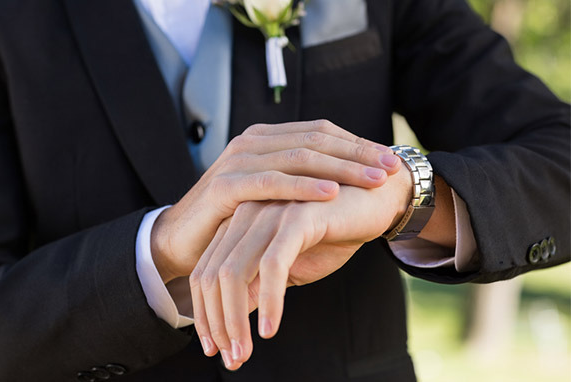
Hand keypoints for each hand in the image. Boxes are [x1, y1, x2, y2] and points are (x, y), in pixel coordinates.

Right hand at [151, 120, 401, 282]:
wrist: (183, 240)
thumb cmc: (235, 220)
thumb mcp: (272, 195)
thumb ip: (300, 180)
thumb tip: (346, 179)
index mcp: (266, 138)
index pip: (320, 132)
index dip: (357, 143)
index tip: (390, 159)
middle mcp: (252, 142)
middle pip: (315, 140)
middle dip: (358, 154)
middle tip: (392, 168)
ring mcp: (236, 160)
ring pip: (298, 157)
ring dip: (340, 168)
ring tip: (374, 180)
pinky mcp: (224, 186)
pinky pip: (270, 182)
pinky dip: (302, 186)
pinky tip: (332, 192)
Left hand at [190, 167, 412, 369]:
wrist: (376, 200)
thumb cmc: (333, 233)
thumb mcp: (288, 265)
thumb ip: (257, 285)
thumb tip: (232, 319)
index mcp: (239, 224)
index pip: (204, 272)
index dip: (204, 314)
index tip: (213, 348)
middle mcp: (247, 215)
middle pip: (212, 275)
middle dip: (216, 323)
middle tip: (230, 359)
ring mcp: (269, 213)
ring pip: (234, 272)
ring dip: (235, 319)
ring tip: (243, 353)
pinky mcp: (297, 217)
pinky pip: (273, 265)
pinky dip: (269, 301)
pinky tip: (270, 329)